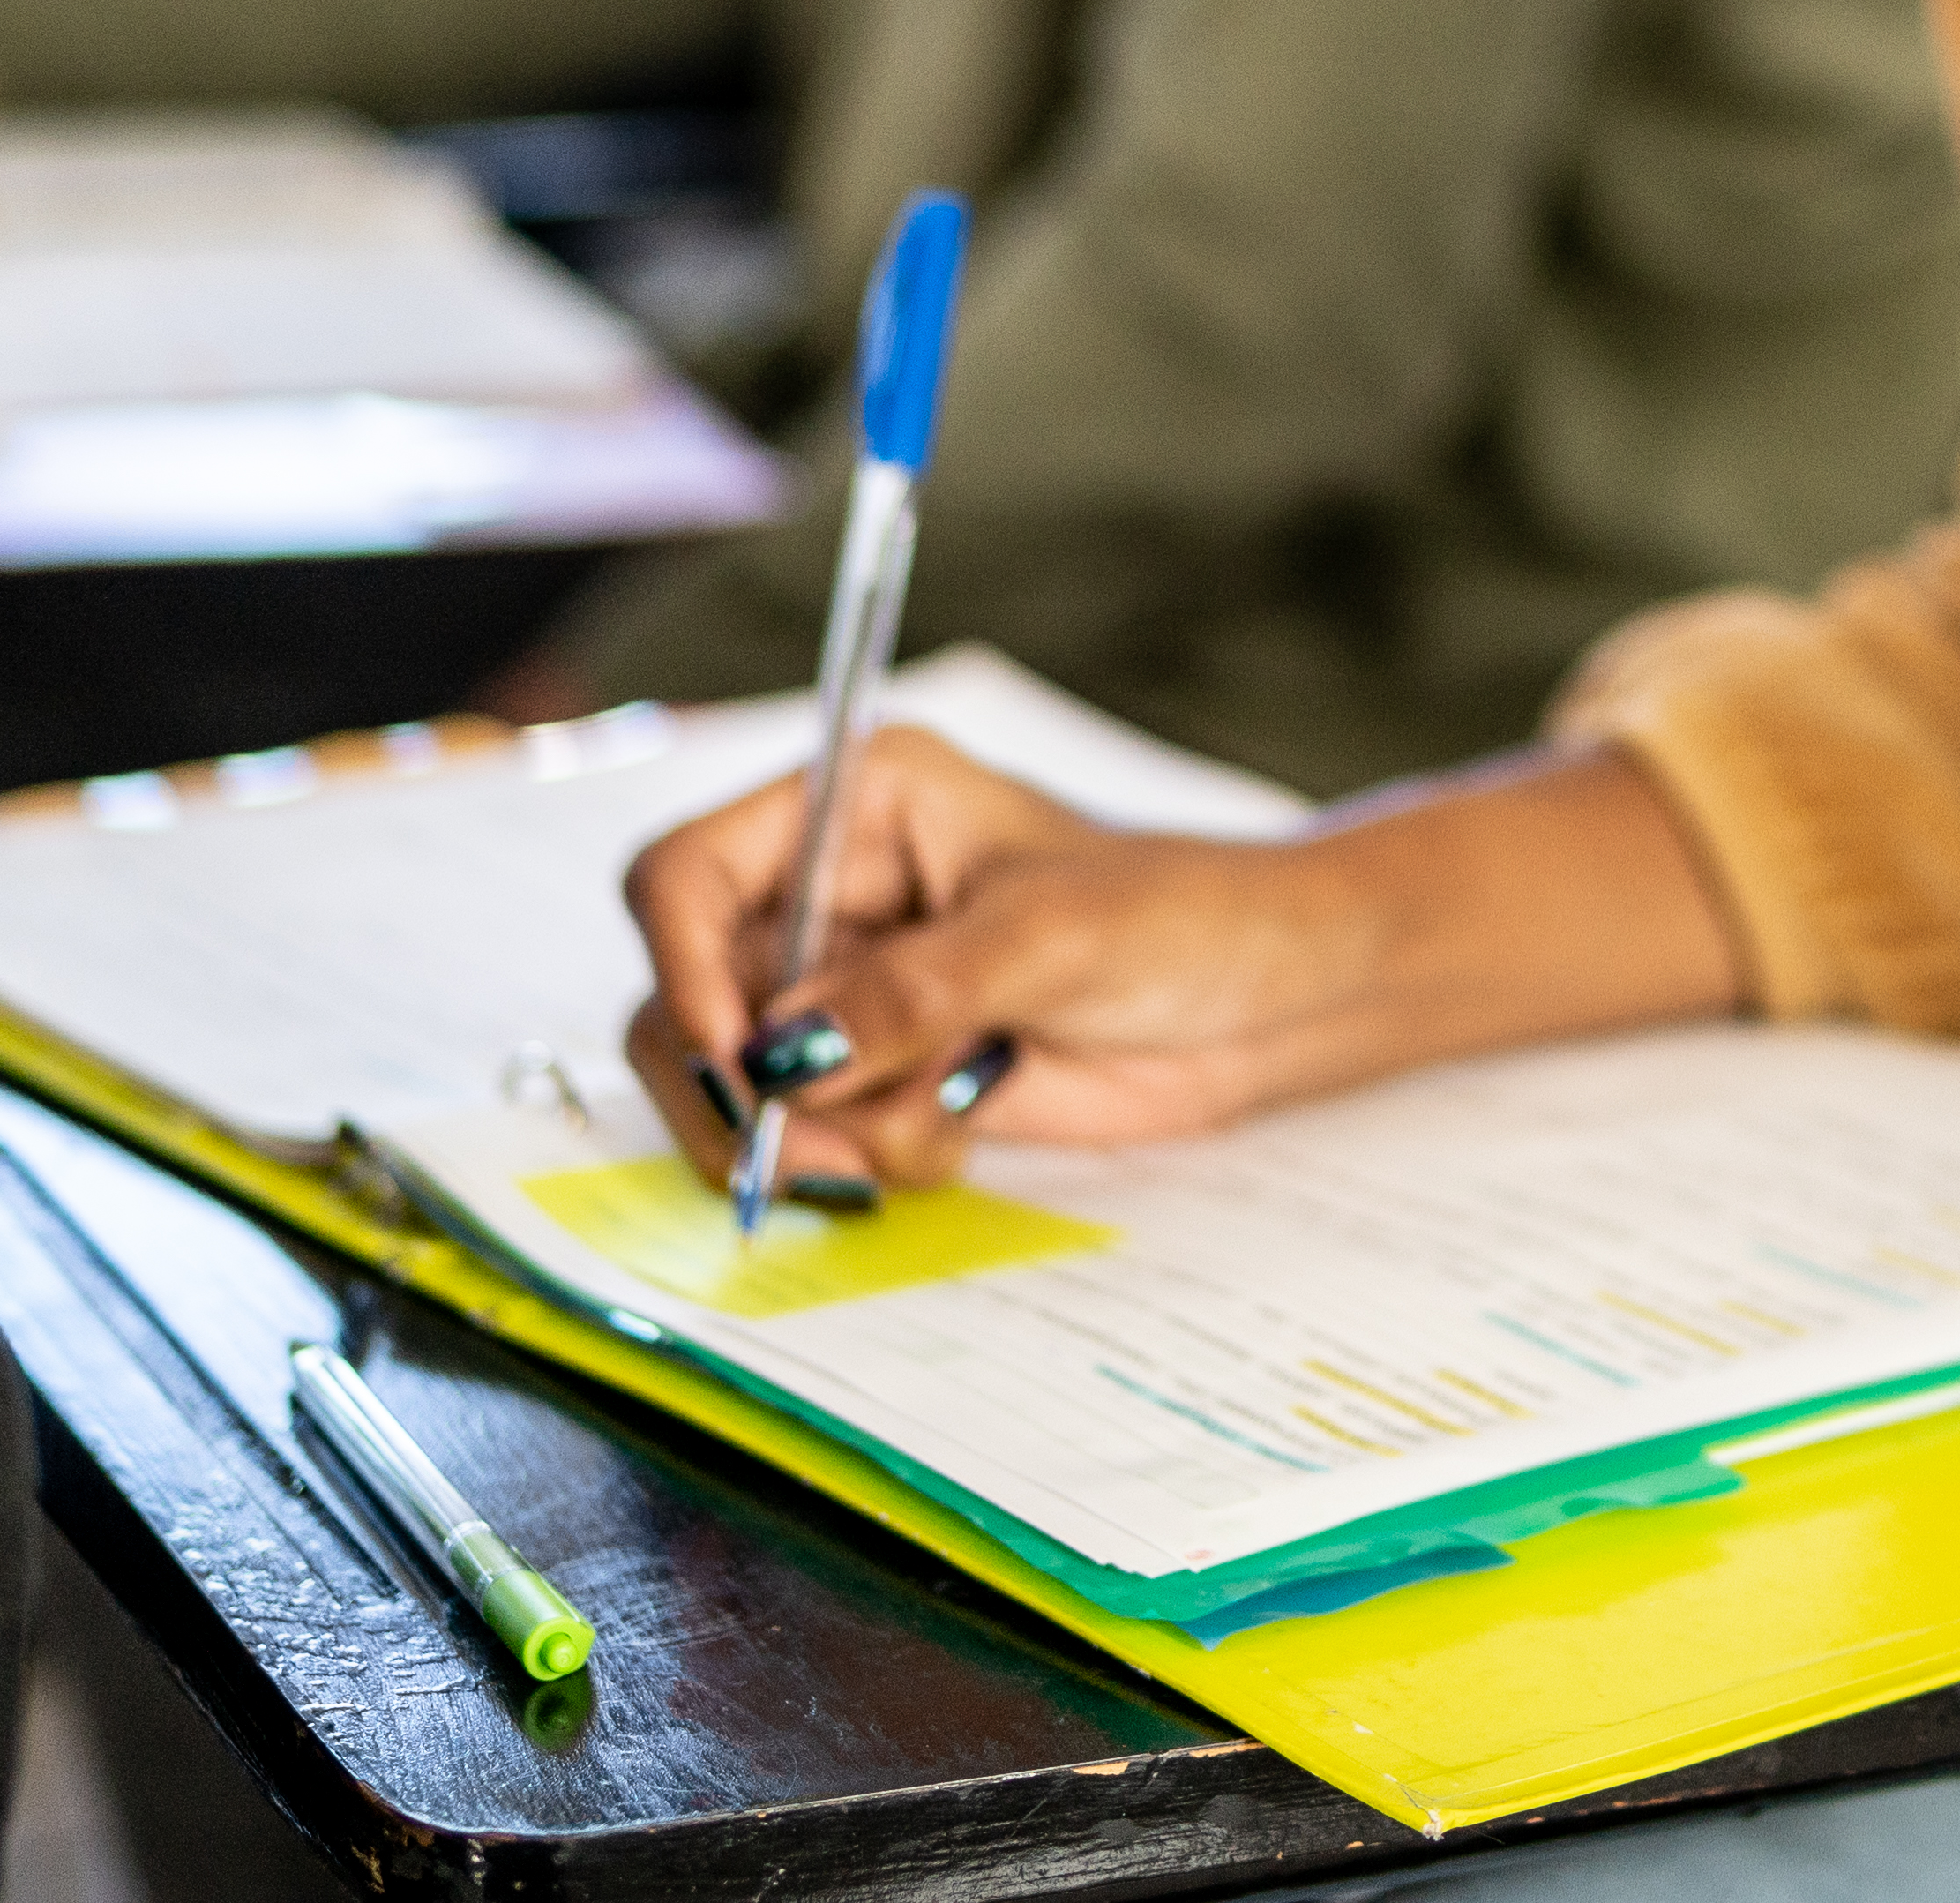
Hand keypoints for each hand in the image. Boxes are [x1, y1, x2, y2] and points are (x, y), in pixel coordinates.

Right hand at [618, 734, 1743, 1198]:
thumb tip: (781, 1053)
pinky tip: (962, 1127)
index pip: (685, 875)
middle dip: (740, 1086)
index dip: (685, 967)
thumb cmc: (1183, 916)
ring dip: (813, 1134)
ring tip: (930, 1126)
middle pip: (685, 998)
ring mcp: (850, 992)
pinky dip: (870, 1155)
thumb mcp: (1046, 940)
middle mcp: (831, 893)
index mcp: (855, 804)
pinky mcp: (885, 1073)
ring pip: (740, 1086)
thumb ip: (909, 994)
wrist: (1274, 998)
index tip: (741, 1057)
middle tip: (811, 1145)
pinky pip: (816, 1137)